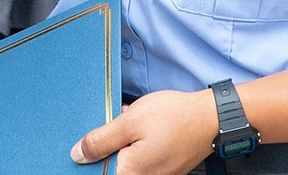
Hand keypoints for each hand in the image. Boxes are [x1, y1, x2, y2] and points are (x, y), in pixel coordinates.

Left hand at [71, 88, 218, 174]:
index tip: (90, 144)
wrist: (209, 118)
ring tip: (133, 122)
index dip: (89, 158)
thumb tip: (78, 154)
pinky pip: (141, 160)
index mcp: (129, 173)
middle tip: (117, 125)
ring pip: (126, 162)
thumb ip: (101, 140)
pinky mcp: (163, 170)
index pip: (97, 172)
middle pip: (111, 167)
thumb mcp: (130, 122)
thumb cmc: (174, 118)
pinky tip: (143, 127)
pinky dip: (137, 144)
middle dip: (108, 146)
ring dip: (124, 142)